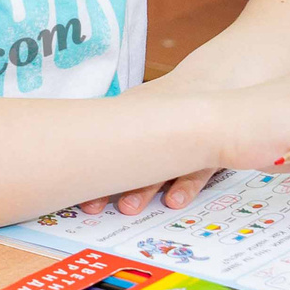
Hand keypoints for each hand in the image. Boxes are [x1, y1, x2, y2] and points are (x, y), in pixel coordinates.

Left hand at [76, 70, 214, 215]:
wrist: (215, 82)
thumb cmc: (172, 99)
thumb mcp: (141, 103)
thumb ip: (118, 122)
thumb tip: (81, 146)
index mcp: (136, 119)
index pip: (109, 146)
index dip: (91, 170)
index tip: (74, 192)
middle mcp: (156, 132)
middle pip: (130, 161)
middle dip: (109, 184)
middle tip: (93, 205)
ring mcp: (183, 144)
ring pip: (160, 169)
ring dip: (143, 189)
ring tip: (128, 207)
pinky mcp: (207, 155)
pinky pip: (197, 172)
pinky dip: (185, 187)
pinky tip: (174, 200)